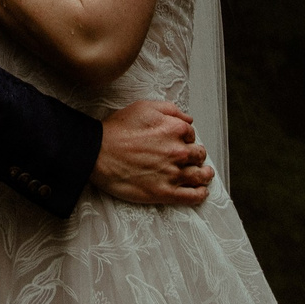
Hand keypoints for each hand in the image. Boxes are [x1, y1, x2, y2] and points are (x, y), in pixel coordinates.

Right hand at [91, 99, 212, 206]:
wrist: (98, 154)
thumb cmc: (118, 130)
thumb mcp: (144, 107)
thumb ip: (170, 109)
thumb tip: (189, 118)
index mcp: (175, 129)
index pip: (192, 134)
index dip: (187, 137)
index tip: (182, 141)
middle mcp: (178, 152)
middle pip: (199, 154)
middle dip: (197, 155)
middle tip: (194, 157)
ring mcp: (173, 174)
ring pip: (200, 176)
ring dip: (206, 174)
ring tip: (206, 174)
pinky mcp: (165, 193)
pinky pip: (192, 196)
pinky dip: (200, 194)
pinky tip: (201, 192)